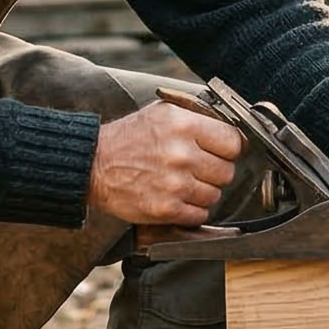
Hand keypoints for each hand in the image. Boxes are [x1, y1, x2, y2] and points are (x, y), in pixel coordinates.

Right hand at [89, 102, 243, 227]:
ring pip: (214, 195)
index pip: (233, 142)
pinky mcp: (166, 210)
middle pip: (227, 172)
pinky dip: (190, 210)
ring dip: (201, 192)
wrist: (93, 166)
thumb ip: (199, 118)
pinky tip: (174, 197)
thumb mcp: (163, 113)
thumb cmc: (129, 138)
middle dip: (214, 171)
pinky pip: (199, 215)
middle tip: (195, 168)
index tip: (220, 152)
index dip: (228, 148)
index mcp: (184, 125)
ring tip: (180, 182)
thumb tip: (235, 131)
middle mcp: (182, 154)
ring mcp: (174, 184)